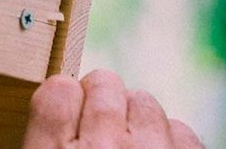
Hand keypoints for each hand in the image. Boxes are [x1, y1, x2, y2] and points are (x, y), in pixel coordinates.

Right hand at [23, 70, 203, 147]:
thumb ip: (43, 139)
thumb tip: (49, 106)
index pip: (57, 90)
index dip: (63, 101)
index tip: (64, 114)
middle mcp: (102, 148)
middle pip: (103, 83)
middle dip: (101, 102)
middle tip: (97, 131)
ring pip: (144, 101)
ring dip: (136, 119)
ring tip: (127, 148)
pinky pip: (182, 130)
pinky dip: (171, 143)